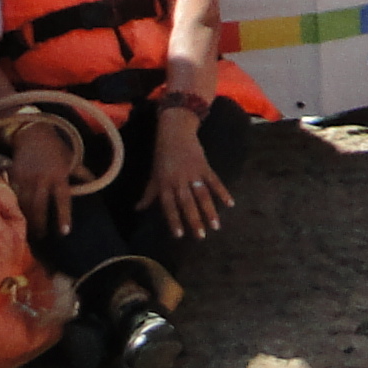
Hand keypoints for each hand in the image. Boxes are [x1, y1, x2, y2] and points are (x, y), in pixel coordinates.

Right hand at [8, 120, 73, 240]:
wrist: (33, 132)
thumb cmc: (55, 148)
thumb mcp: (70, 159)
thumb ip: (82, 173)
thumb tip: (95, 183)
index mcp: (59, 175)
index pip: (63, 200)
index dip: (63, 217)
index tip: (64, 232)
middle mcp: (43, 178)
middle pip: (40, 207)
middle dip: (40, 224)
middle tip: (41, 236)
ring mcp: (27, 177)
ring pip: (25, 204)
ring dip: (27, 219)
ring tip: (29, 230)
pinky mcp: (14, 176)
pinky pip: (15, 195)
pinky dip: (16, 206)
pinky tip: (18, 215)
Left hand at [147, 104, 231, 242]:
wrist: (174, 132)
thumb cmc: (162, 155)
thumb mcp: (154, 175)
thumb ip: (149, 194)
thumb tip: (137, 209)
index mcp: (165, 183)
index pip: (169, 205)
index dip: (173, 220)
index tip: (179, 235)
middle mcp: (178, 180)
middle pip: (187, 203)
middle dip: (194, 220)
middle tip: (201, 236)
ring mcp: (192, 173)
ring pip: (202, 195)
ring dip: (209, 211)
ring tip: (216, 226)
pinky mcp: (204, 166)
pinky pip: (214, 181)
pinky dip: (222, 192)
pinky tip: (230, 204)